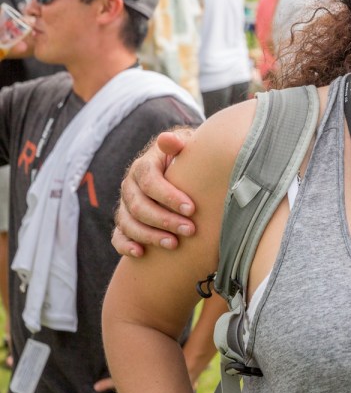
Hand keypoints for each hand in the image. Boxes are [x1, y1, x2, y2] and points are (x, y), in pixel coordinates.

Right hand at [112, 129, 196, 256]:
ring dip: (150, 236)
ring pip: (128, 223)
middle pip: (139, 206)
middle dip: (165, 220)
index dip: (169, 196)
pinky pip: (118, 236)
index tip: (191, 208)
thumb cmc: (189, 158)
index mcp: (144, 166)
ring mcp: (126, 204)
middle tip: (190, 230)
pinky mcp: (125, 221)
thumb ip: (178, 143)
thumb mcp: (187, 145)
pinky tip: (141, 253)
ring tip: (174, 244)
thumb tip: (167, 139)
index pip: (150, 181)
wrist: (184, 169)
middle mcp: (130, 185)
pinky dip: (125, 245)